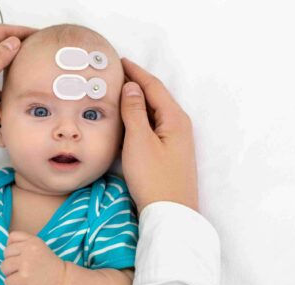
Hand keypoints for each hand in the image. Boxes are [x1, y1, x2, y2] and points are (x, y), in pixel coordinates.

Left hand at [1, 231, 65, 284]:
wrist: (62, 281)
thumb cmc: (49, 267)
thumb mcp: (40, 248)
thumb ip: (25, 245)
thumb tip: (6, 250)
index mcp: (33, 240)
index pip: (12, 236)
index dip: (11, 246)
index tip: (17, 255)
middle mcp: (29, 249)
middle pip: (6, 252)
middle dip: (10, 262)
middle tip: (20, 269)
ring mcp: (25, 263)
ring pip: (4, 266)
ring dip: (9, 274)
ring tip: (20, 276)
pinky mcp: (23, 277)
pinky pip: (7, 281)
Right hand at [120, 58, 197, 212]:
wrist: (170, 214)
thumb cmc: (154, 178)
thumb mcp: (139, 141)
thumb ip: (135, 111)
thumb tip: (131, 87)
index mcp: (174, 118)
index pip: (154, 86)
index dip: (136, 72)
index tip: (119, 60)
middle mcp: (179, 125)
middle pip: (156, 96)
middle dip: (136, 83)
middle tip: (115, 74)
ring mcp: (176, 140)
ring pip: (154, 112)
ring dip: (137, 100)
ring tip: (118, 91)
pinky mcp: (170, 152)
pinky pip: (153, 125)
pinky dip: (140, 117)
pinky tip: (128, 119)